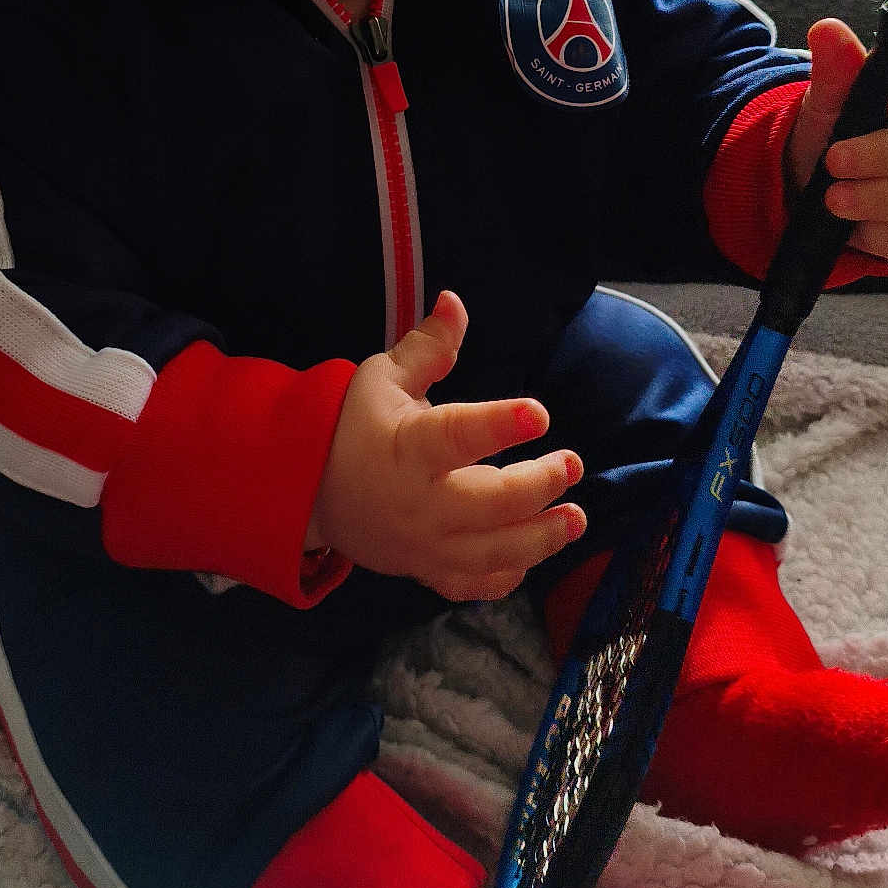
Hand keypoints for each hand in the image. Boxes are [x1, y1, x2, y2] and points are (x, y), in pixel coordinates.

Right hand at [307, 290, 585, 602]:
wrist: (310, 492)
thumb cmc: (353, 425)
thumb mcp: (384, 379)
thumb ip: (427, 347)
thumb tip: (456, 301)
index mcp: (407, 447)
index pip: (457, 435)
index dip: (500, 424)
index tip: (539, 413)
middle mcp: (419, 502)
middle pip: (488, 504)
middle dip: (537, 486)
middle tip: (572, 463)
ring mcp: (423, 543)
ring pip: (490, 553)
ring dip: (540, 538)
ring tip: (576, 519)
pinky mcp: (424, 569)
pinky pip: (471, 585)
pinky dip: (506, 577)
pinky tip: (532, 555)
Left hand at [784, 18, 887, 262]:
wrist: (810, 183)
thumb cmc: (835, 129)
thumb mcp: (829, 99)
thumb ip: (836, 68)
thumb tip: (827, 30)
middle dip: (885, 154)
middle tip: (835, 158)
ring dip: (881, 196)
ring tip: (833, 197)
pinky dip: (881, 232)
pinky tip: (850, 225)